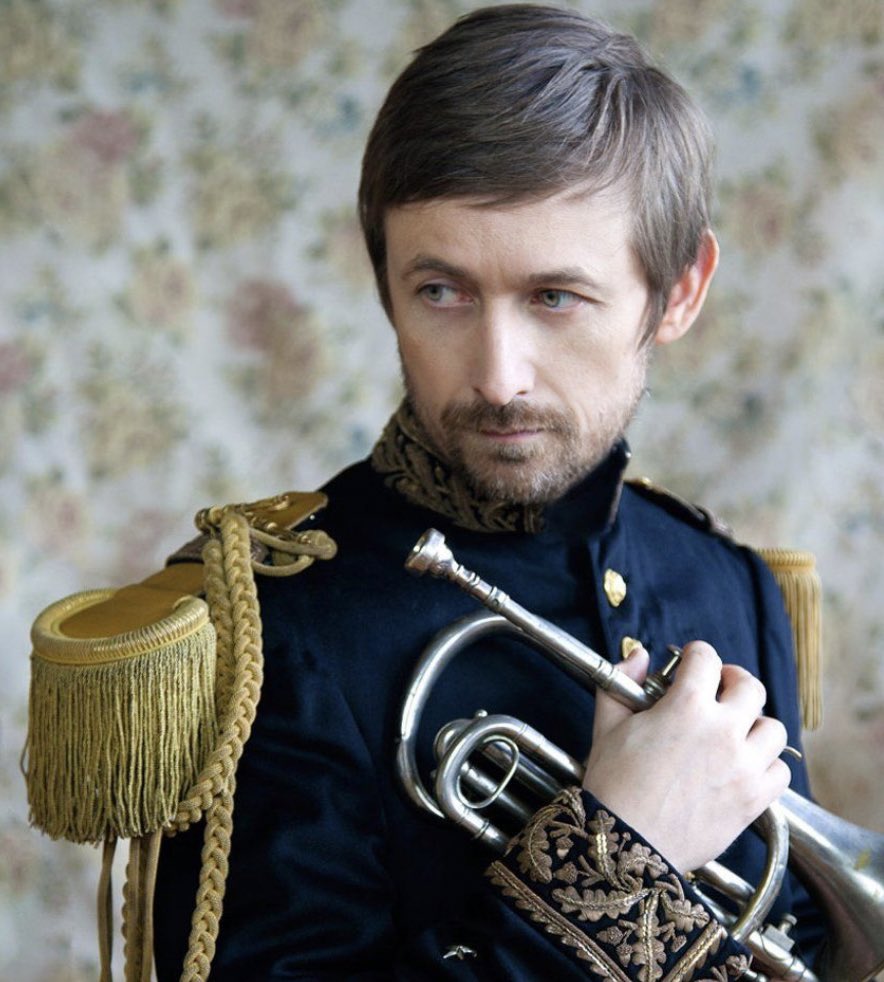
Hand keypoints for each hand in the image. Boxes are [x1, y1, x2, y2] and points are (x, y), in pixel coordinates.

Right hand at [582, 641, 790, 872]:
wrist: (627, 844)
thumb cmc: (613, 784)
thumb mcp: (607, 724)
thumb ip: (622, 682)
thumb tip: (638, 656)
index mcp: (686, 706)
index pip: (706, 658)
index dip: (695, 654)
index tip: (689, 663)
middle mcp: (723, 731)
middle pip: (750, 687)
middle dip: (733, 680)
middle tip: (719, 688)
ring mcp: (744, 766)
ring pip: (773, 728)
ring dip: (755, 723)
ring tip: (736, 730)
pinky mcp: (754, 799)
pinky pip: (780, 772)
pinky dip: (768, 765)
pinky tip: (746, 766)